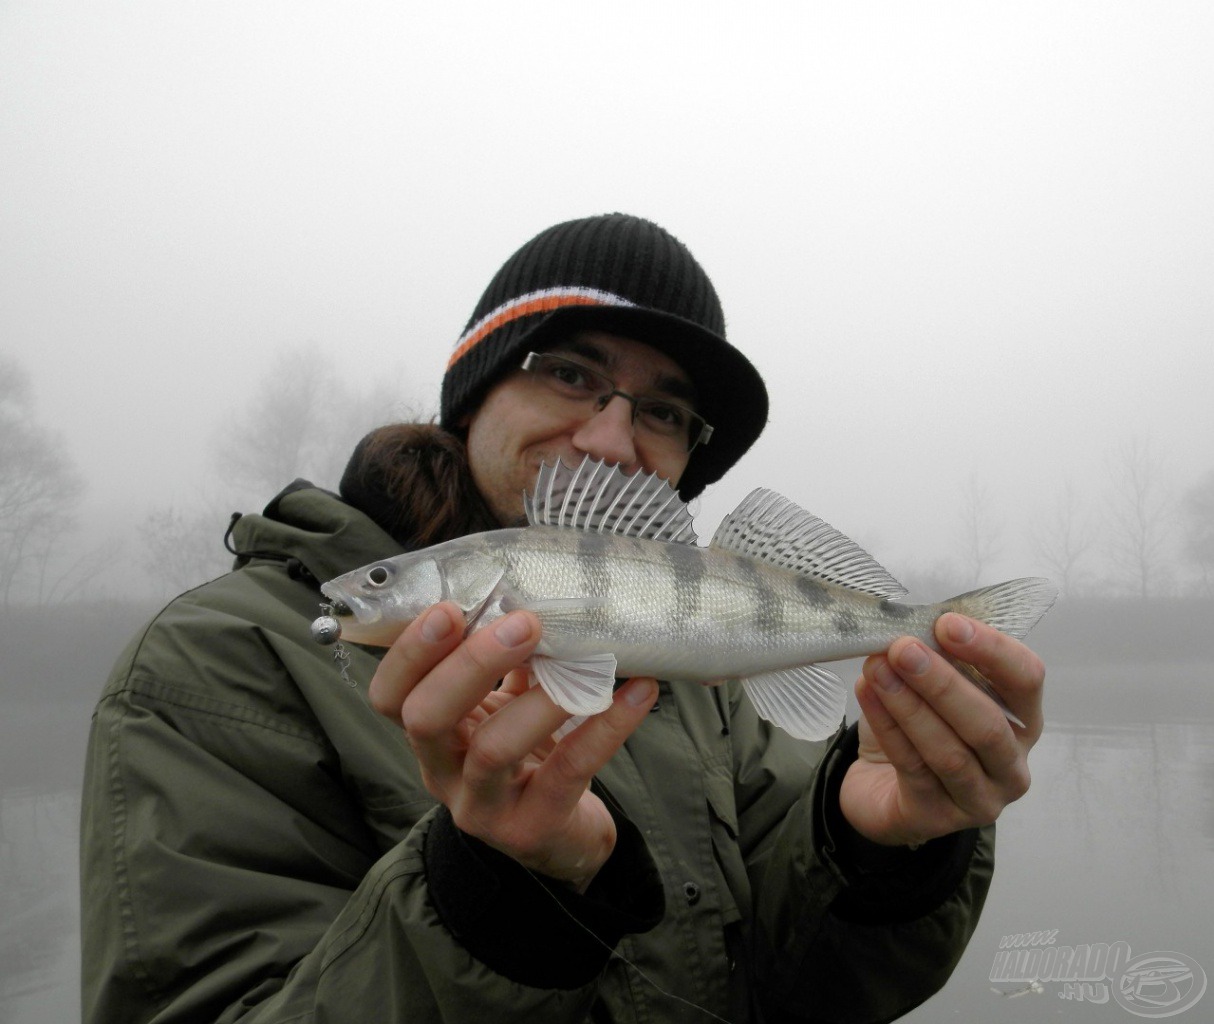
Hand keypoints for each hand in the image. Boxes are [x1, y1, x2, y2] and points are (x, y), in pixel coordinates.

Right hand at [367, 602, 658, 890]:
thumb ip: (507, 660)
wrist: (565, 834)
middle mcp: (442, 771)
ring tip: (587, 662)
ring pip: (492, 750)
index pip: (388, 696)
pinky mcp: (531, 828)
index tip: (449, 608)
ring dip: (539, 698)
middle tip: (523, 623)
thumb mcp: (505, 706)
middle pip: (425, 718)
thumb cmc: (530, 754)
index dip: (408, 653)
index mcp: (430, 732)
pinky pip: (567, 770)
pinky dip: (605, 727)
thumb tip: (531, 591)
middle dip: (468, 665)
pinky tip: (636, 692)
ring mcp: (482, 807)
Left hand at [840, 612, 1045, 846]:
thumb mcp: (933, 685)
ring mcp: (979, 798)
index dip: (991, 650)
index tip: (947, 624)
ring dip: (909, 705)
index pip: (1027, 680)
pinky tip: (867, 694)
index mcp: (1021, 721)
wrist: (882, 786)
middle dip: (942, 682)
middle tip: (902, 648)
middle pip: (987, 723)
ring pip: (948, 751)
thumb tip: (914, 625)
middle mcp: (1011, 764)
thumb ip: (936, 657)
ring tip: (877, 668)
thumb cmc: (918, 726)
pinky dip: (887, 726)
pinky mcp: (937, 818)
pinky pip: (912, 768)